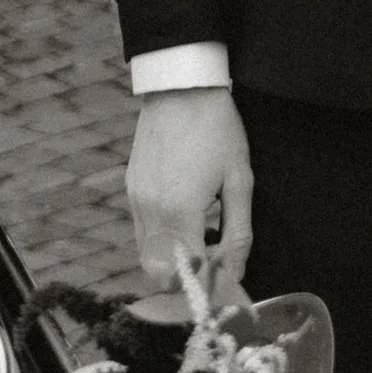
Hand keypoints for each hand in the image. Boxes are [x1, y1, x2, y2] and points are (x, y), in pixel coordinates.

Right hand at [126, 85, 252, 302]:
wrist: (181, 84)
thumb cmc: (216, 128)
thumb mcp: (239, 179)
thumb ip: (237, 233)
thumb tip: (234, 274)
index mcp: (178, 210)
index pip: (186, 274)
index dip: (207, 287)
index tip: (229, 287)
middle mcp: (149, 210)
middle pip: (159, 273)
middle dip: (186, 281)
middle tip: (216, 270)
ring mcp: (135, 199)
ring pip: (147, 255)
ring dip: (173, 263)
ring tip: (206, 245)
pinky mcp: (131, 188)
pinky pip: (142, 232)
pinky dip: (163, 242)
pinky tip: (189, 224)